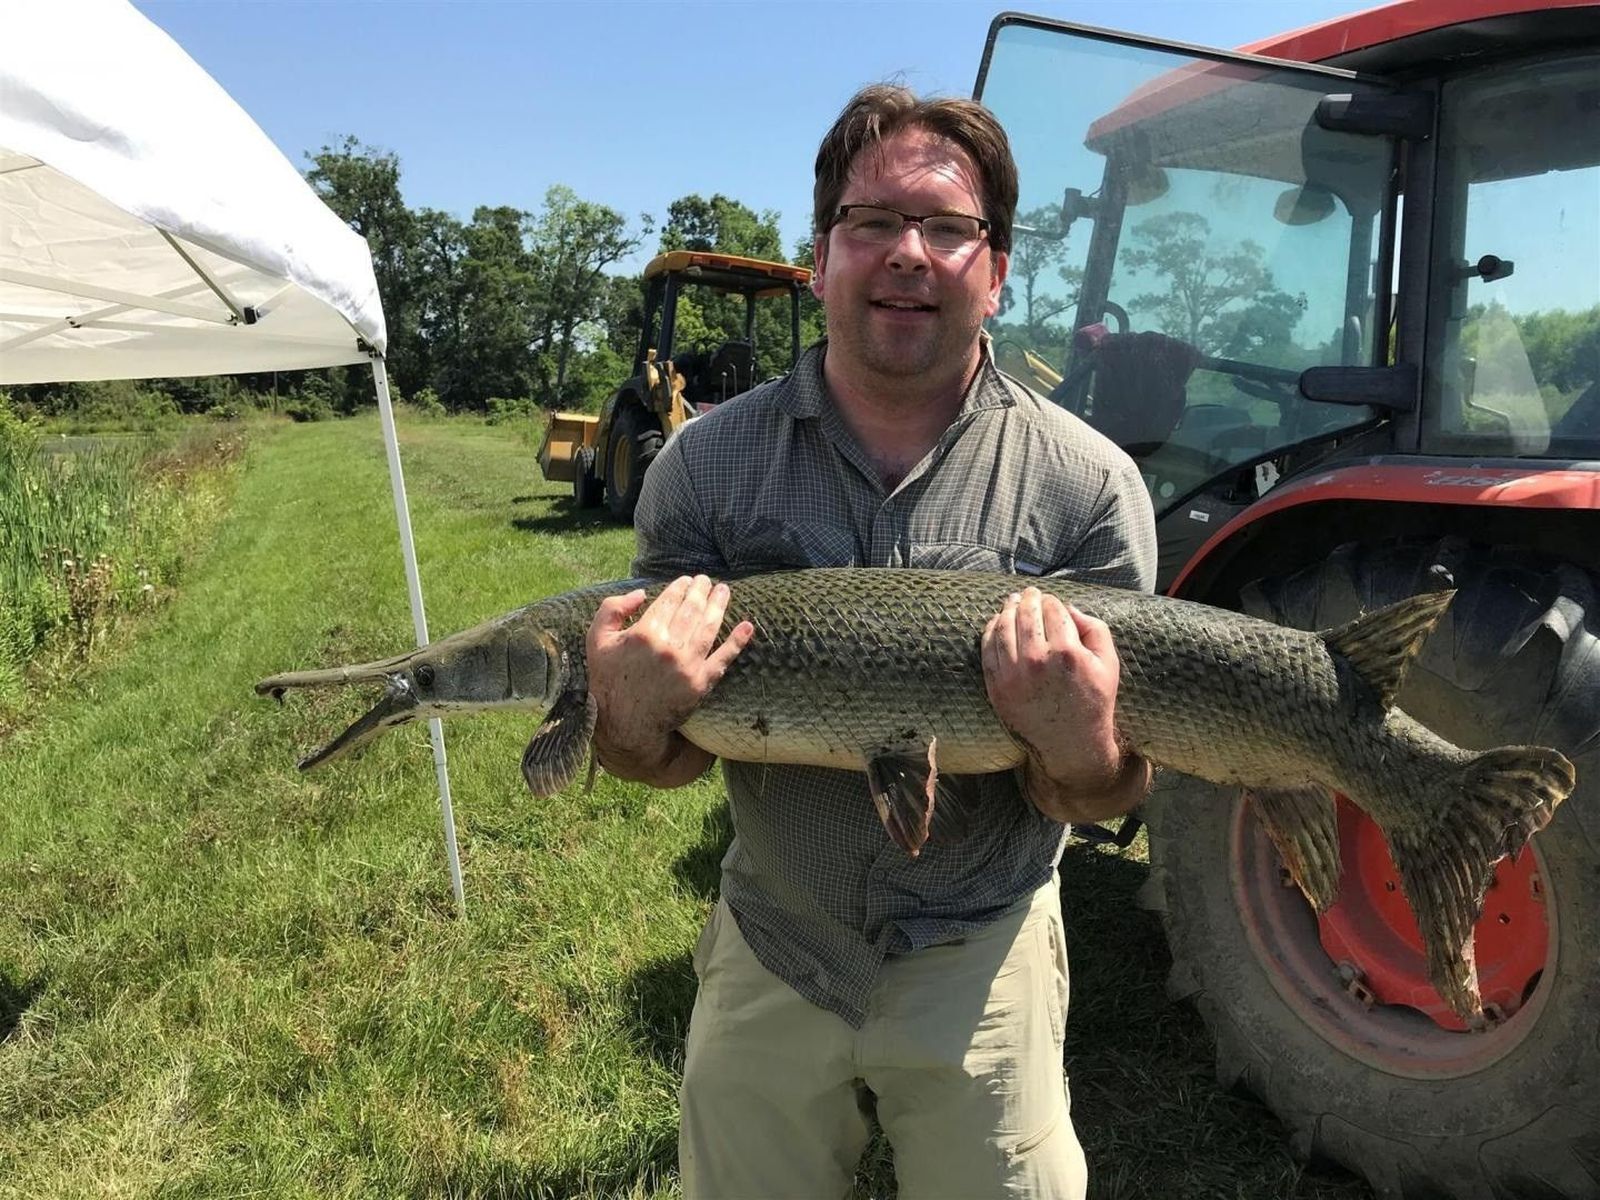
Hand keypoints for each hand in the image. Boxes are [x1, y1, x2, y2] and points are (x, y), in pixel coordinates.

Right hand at [585, 575, 753, 784]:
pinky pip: (723, 658)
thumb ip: (613, 609)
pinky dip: (737, 641)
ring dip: (719, 605)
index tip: (687, 580)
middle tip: (707, 580)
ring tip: (724, 591)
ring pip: (709, 627)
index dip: (680, 587)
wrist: (624, 724)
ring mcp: (687, 665)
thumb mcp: (597, 639)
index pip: (669, 601)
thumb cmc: (609, 679)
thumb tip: (641, 593)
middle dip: (701, 590)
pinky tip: (747, 626)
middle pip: (691, 610)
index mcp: (644, 633)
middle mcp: (668, 647)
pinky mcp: (701, 683)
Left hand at [982, 587, 1145, 819]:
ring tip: (1011, 602)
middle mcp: (1036, 662)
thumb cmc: (1093, 701)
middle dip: (1028, 598)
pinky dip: (991, 630)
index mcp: (1067, 653)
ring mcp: (1012, 675)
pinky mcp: (996, 686)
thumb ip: (1094, 627)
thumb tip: (1068, 606)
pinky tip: (997, 622)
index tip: (1051, 601)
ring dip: (1007, 609)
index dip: (1051, 601)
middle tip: (1028, 593)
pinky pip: (988, 649)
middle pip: (1025, 614)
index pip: (1053, 610)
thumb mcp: (1108, 663)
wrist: (1070, 745)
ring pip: (1003, 627)